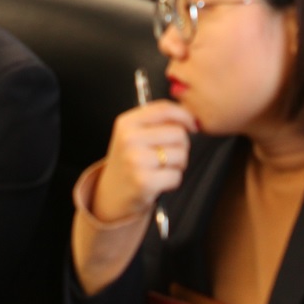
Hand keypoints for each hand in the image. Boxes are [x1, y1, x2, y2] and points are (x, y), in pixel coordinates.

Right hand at [89, 102, 197, 223]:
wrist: (111, 195)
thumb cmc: (128, 162)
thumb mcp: (132, 135)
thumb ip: (156, 122)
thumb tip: (190, 118)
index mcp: (126, 123)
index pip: (164, 109)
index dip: (184, 115)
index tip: (192, 125)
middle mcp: (129, 139)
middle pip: (178, 133)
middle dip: (182, 145)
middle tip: (170, 154)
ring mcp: (135, 160)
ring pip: (180, 154)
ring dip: (178, 164)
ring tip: (163, 168)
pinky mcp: (144, 182)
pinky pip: (176, 176)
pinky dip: (173, 180)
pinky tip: (160, 181)